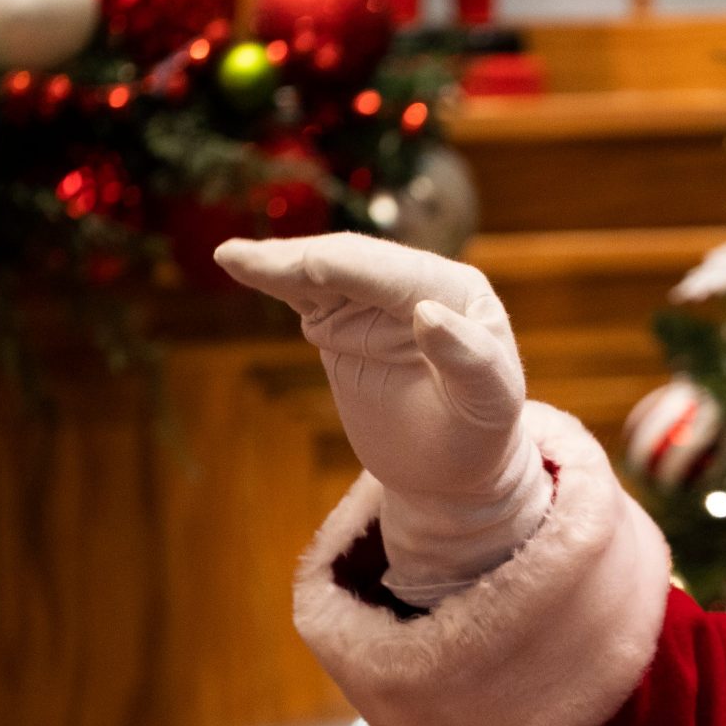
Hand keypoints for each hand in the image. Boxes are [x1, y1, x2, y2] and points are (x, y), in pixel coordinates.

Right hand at [216, 232, 551, 603]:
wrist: (453, 468)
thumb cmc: (482, 434)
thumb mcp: (492, 402)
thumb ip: (470, 358)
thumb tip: (427, 311)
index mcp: (458, 292)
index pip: (394, 276)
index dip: (348, 270)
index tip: (308, 269)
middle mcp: (416, 283)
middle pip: (351, 263)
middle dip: (299, 260)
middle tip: (243, 258)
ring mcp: (375, 301)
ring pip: (321, 273)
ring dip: (278, 263)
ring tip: (233, 257)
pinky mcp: (343, 322)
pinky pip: (305, 294)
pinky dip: (275, 281)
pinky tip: (242, 266)